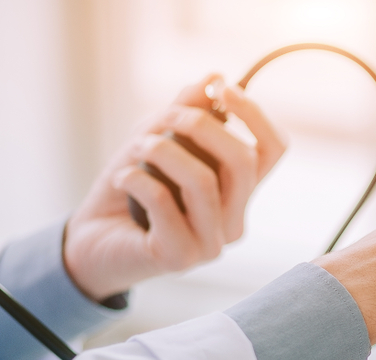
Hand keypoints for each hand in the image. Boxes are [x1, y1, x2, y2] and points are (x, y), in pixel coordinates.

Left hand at [63, 74, 286, 301]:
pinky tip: (121, 178)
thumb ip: (185, 111)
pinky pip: (165, 203)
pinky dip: (136, 178)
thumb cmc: (128, 190)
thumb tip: (215, 76)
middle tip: (165, 118)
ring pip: (204, 182)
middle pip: (243, 162)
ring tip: (138, 148)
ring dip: (162, 151)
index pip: (272, 151)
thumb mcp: (156, 138)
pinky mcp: (181, 257)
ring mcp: (211, 243)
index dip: (254, 115)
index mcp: (239, 193)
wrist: (93, 238)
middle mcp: (234, 220)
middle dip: (201, 126)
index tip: (222, 89)